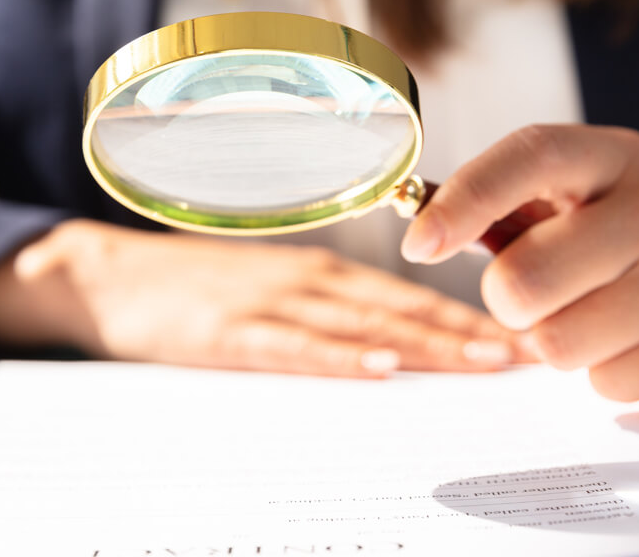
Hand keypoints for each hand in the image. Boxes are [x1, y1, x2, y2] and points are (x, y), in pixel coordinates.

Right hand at [0, 219, 518, 377]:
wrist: (112, 277)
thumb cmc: (195, 288)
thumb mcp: (267, 288)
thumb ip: (323, 310)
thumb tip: (389, 343)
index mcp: (319, 271)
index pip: (408, 294)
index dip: (465, 315)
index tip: (517, 337)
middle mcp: (307, 279)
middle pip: (401, 307)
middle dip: (467, 332)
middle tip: (526, 354)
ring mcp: (270, 302)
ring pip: (363, 323)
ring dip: (426, 342)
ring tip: (482, 362)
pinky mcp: (231, 331)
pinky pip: (295, 346)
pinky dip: (340, 356)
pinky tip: (379, 367)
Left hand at [401, 124, 638, 399]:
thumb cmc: (632, 240)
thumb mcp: (581, 200)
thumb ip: (506, 208)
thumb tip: (420, 231)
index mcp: (615, 156)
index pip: (531, 156)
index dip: (465, 200)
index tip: (418, 244)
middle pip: (526, 277)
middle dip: (509, 303)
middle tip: (538, 297)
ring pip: (560, 342)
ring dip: (558, 343)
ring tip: (595, 318)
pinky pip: (608, 383)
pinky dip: (604, 376)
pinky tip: (636, 344)